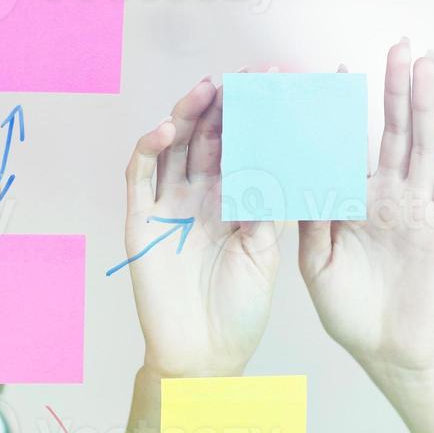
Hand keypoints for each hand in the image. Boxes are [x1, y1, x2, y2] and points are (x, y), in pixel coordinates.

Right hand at [124, 75, 279, 378]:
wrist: (205, 355)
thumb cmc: (240, 309)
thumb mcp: (268, 251)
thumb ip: (273, 204)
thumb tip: (293, 152)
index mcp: (235, 200)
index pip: (245, 145)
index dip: (259, 116)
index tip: (282, 86)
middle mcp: (201, 196)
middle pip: (208, 137)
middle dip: (225, 104)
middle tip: (245, 77)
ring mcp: (168, 206)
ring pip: (174, 147)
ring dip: (187, 115)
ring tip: (206, 90)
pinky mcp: (140, 222)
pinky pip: (140, 178)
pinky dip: (148, 150)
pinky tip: (164, 130)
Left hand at [297, 40, 433, 381]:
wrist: (387, 348)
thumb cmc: (348, 307)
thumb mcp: (315, 259)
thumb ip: (306, 216)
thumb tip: (288, 171)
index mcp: (352, 199)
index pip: (347, 143)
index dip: (342, 108)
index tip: (332, 68)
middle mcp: (388, 194)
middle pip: (390, 130)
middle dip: (393, 87)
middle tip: (397, 43)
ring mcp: (419, 206)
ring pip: (422, 143)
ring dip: (425, 102)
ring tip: (426, 61)